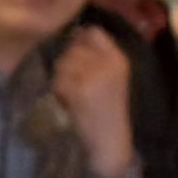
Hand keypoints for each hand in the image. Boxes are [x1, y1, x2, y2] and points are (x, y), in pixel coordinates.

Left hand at [48, 17, 136, 177]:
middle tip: (75, 87)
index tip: (78, 62)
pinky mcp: (81, 89)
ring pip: (63, 62)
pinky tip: (68, 104)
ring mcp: (96, 75)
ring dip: (60, 78)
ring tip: (71, 97)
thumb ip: (94, 57)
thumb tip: (71, 35)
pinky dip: (58, 91)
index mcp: (119, 60)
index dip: (79, 43)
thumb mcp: (109, 80)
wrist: (109, 145)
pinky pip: (59, 79)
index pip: (93, 33)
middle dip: (68, 65)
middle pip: (73, 47)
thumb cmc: (105, 114)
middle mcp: (110, 63)